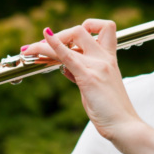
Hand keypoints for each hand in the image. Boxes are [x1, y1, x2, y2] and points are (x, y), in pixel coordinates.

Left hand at [23, 20, 140, 143]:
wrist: (124, 126)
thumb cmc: (112, 111)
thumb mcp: (96, 88)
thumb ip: (82, 75)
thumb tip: (66, 69)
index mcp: (109, 59)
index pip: (104, 29)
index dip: (87, 27)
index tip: (70, 40)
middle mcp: (104, 58)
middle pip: (80, 31)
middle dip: (58, 36)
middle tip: (42, 48)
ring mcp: (96, 66)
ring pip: (69, 40)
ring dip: (45, 43)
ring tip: (29, 49)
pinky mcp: (88, 77)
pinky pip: (67, 56)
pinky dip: (52, 45)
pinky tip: (42, 39)